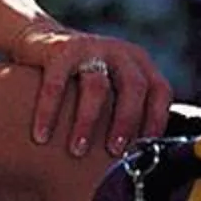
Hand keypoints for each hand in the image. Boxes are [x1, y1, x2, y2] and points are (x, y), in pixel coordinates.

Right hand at [9, 19, 170, 159]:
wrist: (40, 39)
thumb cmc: (82, 79)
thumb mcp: (111, 85)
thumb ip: (126, 110)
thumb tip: (139, 160)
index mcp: (138, 63)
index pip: (160, 91)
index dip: (156, 120)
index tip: (144, 151)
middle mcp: (119, 52)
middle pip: (134, 87)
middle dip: (126, 122)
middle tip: (114, 152)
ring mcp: (90, 48)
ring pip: (96, 87)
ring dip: (87, 122)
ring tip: (77, 150)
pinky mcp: (59, 50)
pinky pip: (56, 85)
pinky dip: (48, 113)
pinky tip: (41, 136)